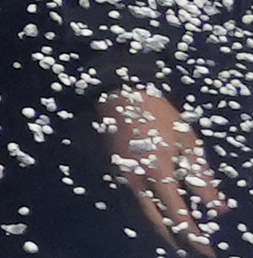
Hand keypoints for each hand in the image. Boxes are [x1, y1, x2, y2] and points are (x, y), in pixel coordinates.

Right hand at [105, 88, 224, 251]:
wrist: (118, 93)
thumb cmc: (157, 113)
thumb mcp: (186, 142)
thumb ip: (201, 177)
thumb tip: (217, 208)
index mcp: (158, 171)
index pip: (177, 213)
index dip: (192, 234)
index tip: (206, 249)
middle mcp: (138, 179)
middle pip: (155, 219)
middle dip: (174, 237)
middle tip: (192, 248)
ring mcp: (125, 174)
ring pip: (144, 210)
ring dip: (161, 225)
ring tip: (179, 235)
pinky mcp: (119, 168)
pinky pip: (137, 197)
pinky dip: (151, 209)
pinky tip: (162, 211)